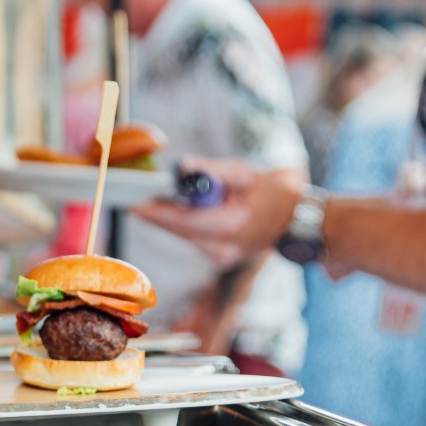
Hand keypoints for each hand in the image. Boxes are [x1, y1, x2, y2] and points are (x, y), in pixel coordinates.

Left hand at [132, 159, 300, 269]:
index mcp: (232, 227)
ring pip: (182, 233)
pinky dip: (186, 221)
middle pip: (177, 229)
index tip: (133, 204)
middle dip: (158, 210)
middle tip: (136, 192)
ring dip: (173, 214)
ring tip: (172, 195)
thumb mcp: (244, 173)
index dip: (156, 212)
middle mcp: (223, 249)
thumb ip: (211, 170)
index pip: (184, 221)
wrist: (293, 219)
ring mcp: (220, 257)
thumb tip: (182, 167)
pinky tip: (193, 208)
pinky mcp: (216, 258)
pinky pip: (191, 236)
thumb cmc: (269, 192)